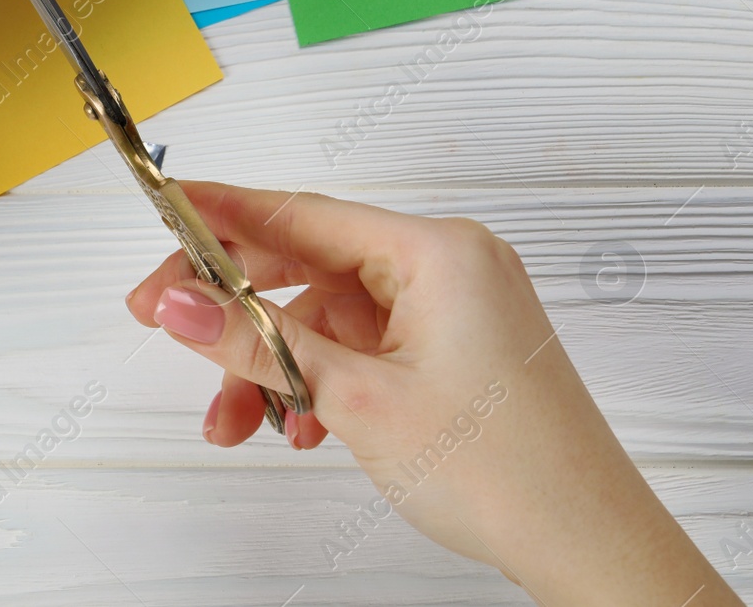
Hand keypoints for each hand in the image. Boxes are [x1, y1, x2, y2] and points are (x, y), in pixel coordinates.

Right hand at [126, 182, 742, 605]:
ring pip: (328, 314)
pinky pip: (361, 344)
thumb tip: (182, 305)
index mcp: (437, 251)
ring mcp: (453, 306)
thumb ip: (257, 343)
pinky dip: (320, 378)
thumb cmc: (506, 472)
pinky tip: (298, 425)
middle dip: (236, 306)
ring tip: (234, 418)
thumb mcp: (355, 401)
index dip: (222, 213)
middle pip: (308, 261)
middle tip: (167, 320)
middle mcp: (449, 264)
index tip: (164, 206)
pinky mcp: (452, 346)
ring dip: (275, 362)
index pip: (301, 213)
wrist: (587, 546)